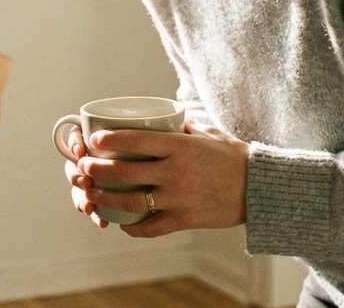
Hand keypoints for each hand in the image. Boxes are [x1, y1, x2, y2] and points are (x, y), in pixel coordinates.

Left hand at [64, 120, 248, 236]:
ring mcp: (178, 198)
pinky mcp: (185, 220)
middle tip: (83, 167)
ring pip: (130, 201)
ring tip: (90, 194)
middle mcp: (175, 172)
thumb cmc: (231, 156)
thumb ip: (179, 126)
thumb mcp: (205, 131)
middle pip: (125, 172)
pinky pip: (151, 228)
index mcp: (179, 146)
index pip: (136, 141)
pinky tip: (121, 223)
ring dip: (104, 199)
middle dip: (97, 170)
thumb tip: (156, 115)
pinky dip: (132, 227)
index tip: (94, 140)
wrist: (260, 187)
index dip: (110, 141)